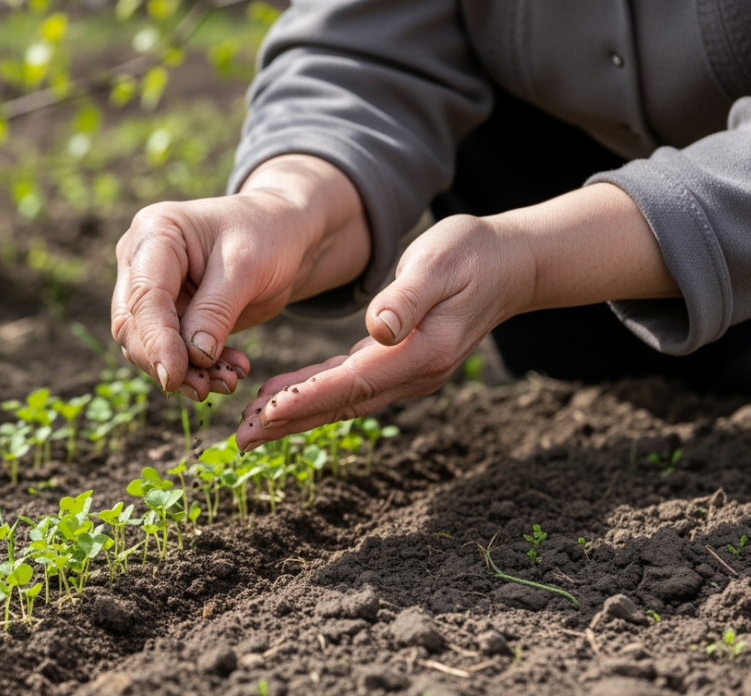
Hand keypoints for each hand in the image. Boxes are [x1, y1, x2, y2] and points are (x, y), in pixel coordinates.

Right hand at [110, 155, 369, 398]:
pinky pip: (171, 352)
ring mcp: (151, 289)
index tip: (175, 376)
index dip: (156, 340)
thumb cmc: (269, 236)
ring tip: (228, 381)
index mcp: (156, 232)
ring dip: (184, 372)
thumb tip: (193, 358)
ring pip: (148, 345)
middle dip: (166, 362)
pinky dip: (198, 370)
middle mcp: (142, 260)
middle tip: (203, 390)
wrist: (287, 237)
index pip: (145, 294)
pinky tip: (230, 372)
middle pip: (134, 324)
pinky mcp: (168, 315)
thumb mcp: (248, 268)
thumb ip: (217, 311)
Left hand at [235, 183, 678, 450]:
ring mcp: (409, 374)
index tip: (267, 411)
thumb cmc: (470, 255)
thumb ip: (406, 298)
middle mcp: (414, 373)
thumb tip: (377, 328)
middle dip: (290, 422)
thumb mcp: (437, 264)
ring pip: (342, 401)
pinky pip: (349, 387)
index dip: (307, 398)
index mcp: (419, 351)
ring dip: (297, 415)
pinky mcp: (400, 364)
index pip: (352, 382)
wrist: (509, 264)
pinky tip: (284, 398)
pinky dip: (315, 396)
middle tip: (242, 438)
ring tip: (252, 425)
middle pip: (341, 404)